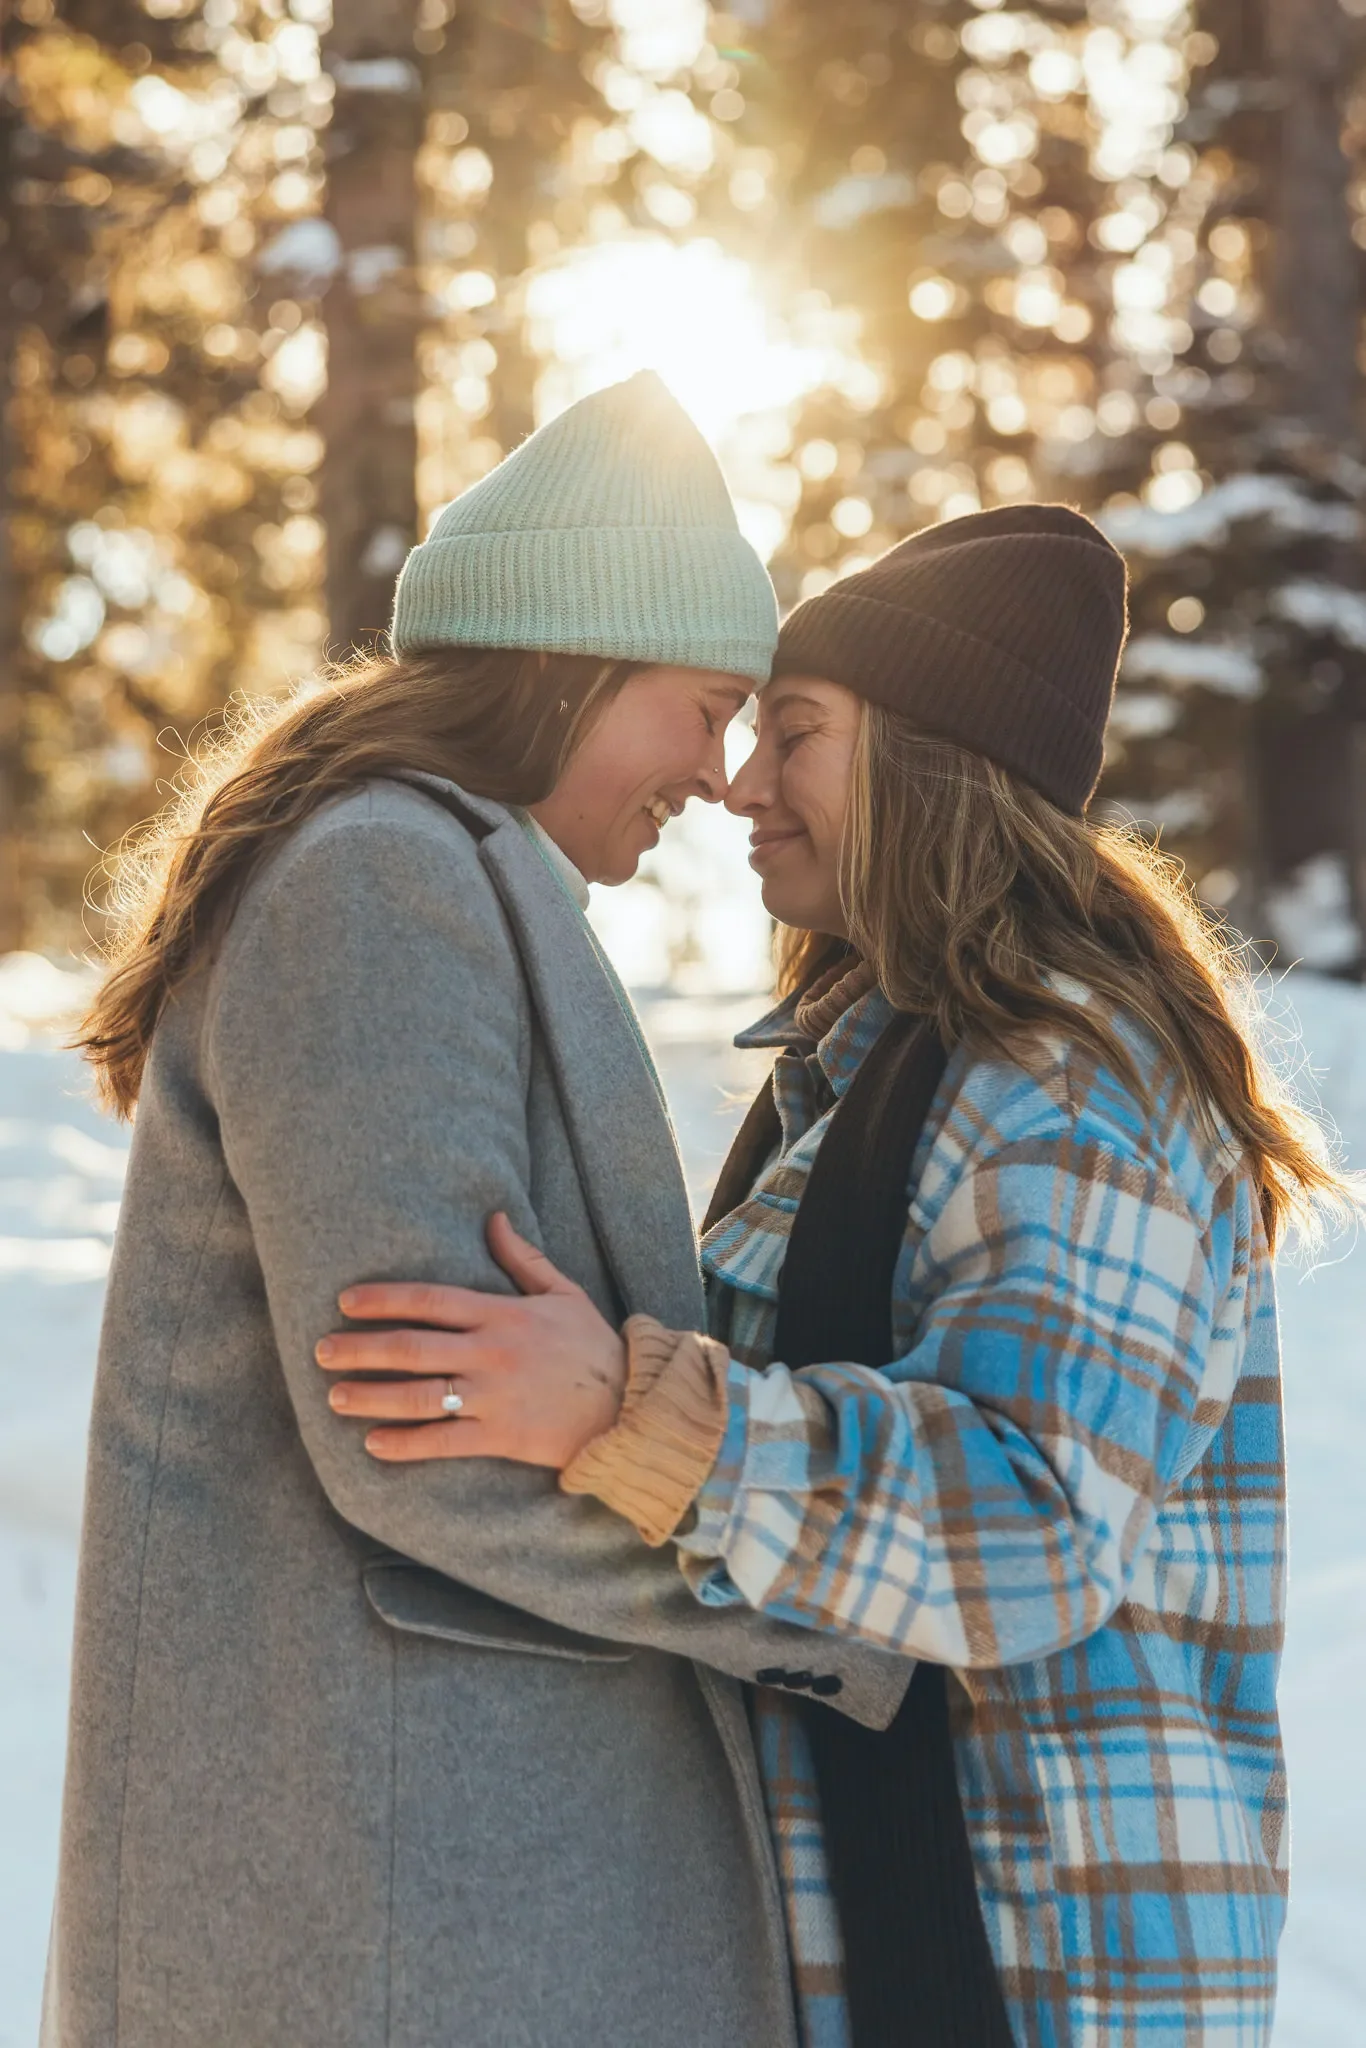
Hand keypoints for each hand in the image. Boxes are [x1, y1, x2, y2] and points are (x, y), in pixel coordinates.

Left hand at [316, 1214, 626, 1468]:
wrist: (629, 1404)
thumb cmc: (592, 1347)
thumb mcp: (562, 1293)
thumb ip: (523, 1258)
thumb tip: (493, 1217)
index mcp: (502, 1314)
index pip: (430, 1300)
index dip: (383, 1299)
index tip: (346, 1302)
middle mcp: (492, 1352)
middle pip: (412, 1347)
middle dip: (360, 1349)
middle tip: (321, 1350)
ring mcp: (494, 1396)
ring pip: (419, 1395)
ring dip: (371, 1397)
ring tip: (335, 1397)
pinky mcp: (502, 1436)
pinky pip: (444, 1442)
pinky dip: (406, 1444)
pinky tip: (374, 1445)